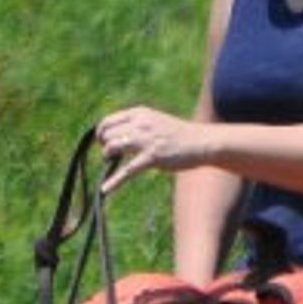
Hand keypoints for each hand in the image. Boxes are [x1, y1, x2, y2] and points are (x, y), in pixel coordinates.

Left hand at [93, 105, 208, 192]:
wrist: (201, 141)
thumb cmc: (176, 133)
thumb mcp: (153, 120)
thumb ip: (134, 124)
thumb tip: (112, 135)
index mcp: (139, 113)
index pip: (108, 121)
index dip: (101, 133)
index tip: (103, 141)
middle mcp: (141, 124)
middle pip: (108, 135)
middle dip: (105, 145)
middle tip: (112, 153)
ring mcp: (147, 141)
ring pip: (113, 147)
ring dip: (107, 156)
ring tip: (112, 161)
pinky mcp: (153, 158)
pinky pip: (127, 171)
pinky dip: (114, 181)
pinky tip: (104, 190)